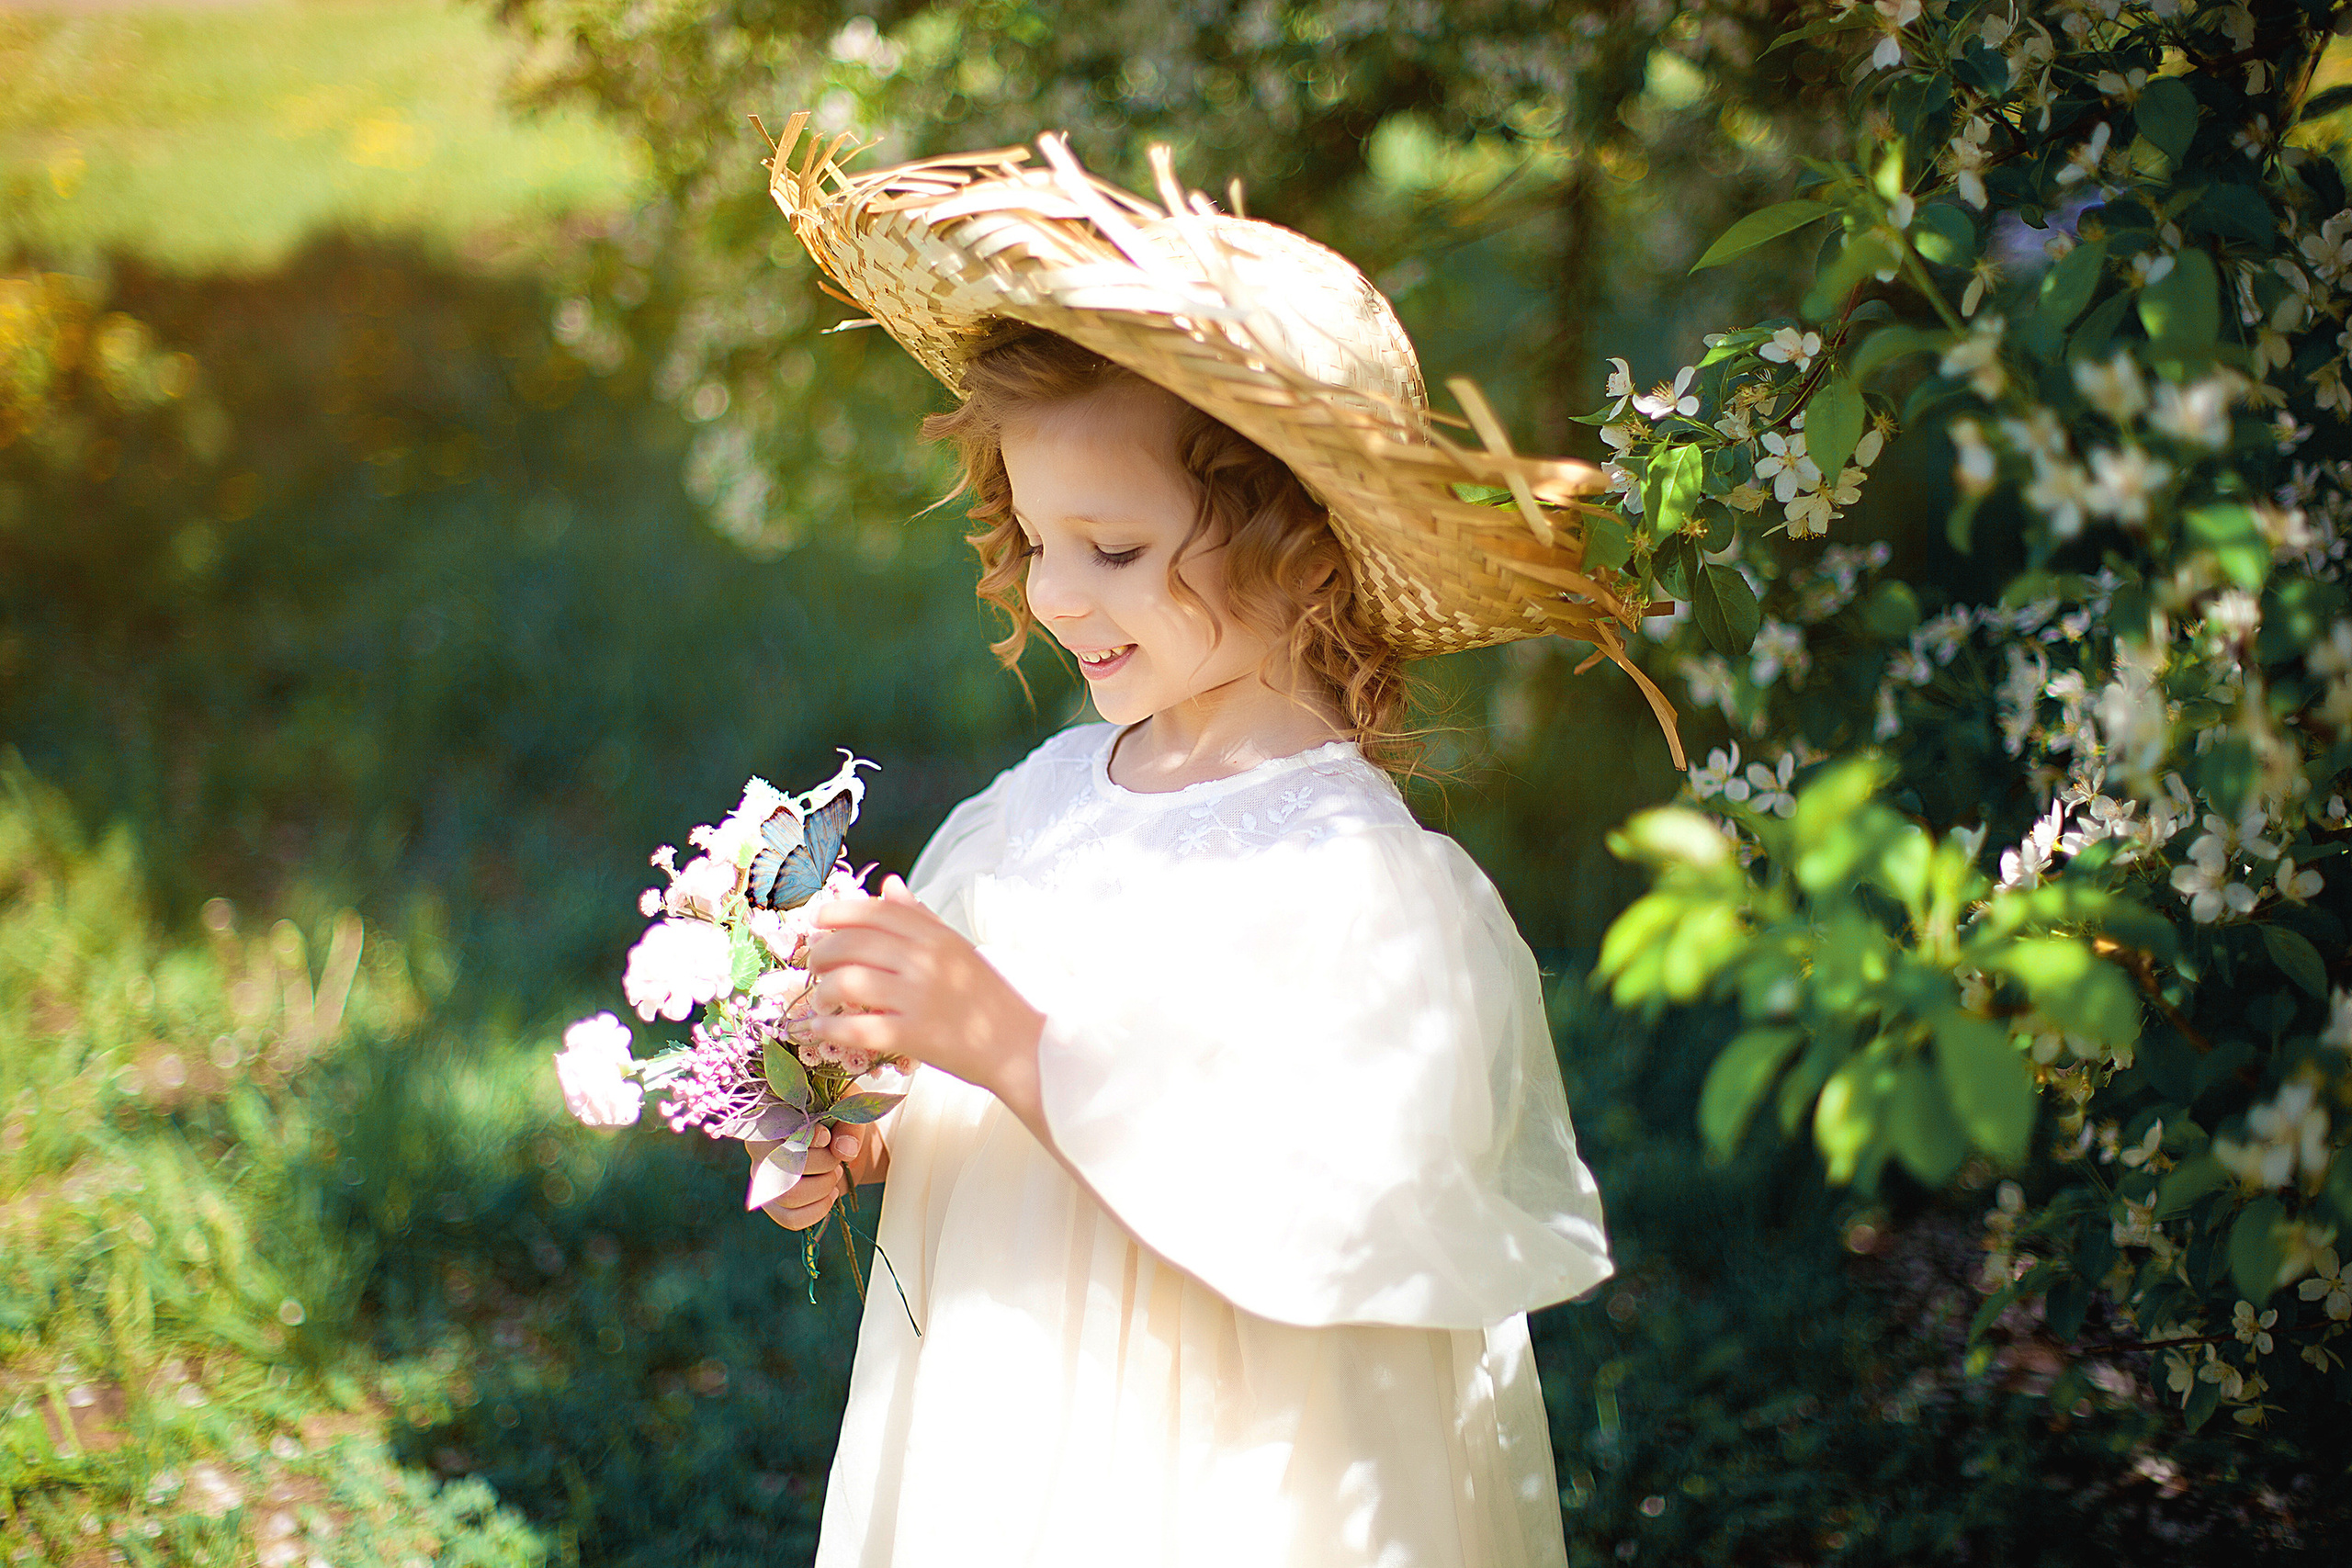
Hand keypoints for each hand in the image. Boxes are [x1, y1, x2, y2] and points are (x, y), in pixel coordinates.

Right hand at [746, 1125, 865, 1231]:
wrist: (842, 1143)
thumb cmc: (839, 1121)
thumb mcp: (849, 1111)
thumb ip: (848, 1125)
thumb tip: (844, 1150)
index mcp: (769, 1119)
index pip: (777, 1135)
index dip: (806, 1140)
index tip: (827, 1136)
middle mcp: (758, 1150)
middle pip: (784, 1167)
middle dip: (823, 1164)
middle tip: (837, 1156)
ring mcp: (763, 1180)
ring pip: (789, 1197)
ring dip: (823, 1187)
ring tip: (835, 1173)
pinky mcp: (773, 1204)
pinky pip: (791, 1219)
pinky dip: (818, 1210)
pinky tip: (830, 1194)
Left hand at [806, 874, 1046, 1123]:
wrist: (1021, 1047)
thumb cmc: (987, 998)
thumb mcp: (957, 948)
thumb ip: (921, 917)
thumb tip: (889, 885)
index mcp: (935, 936)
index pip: (876, 912)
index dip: (838, 912)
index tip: (818, 921)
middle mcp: (926, 960)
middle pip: (854, 944)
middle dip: (822, 953)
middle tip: (814, 965)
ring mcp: (919, 997)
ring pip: (849, 982)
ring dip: (822, 991)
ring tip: (820, 1000)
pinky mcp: (915, 1035)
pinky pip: (858, 1027)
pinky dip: (830, 1028)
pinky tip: (820, 1029)